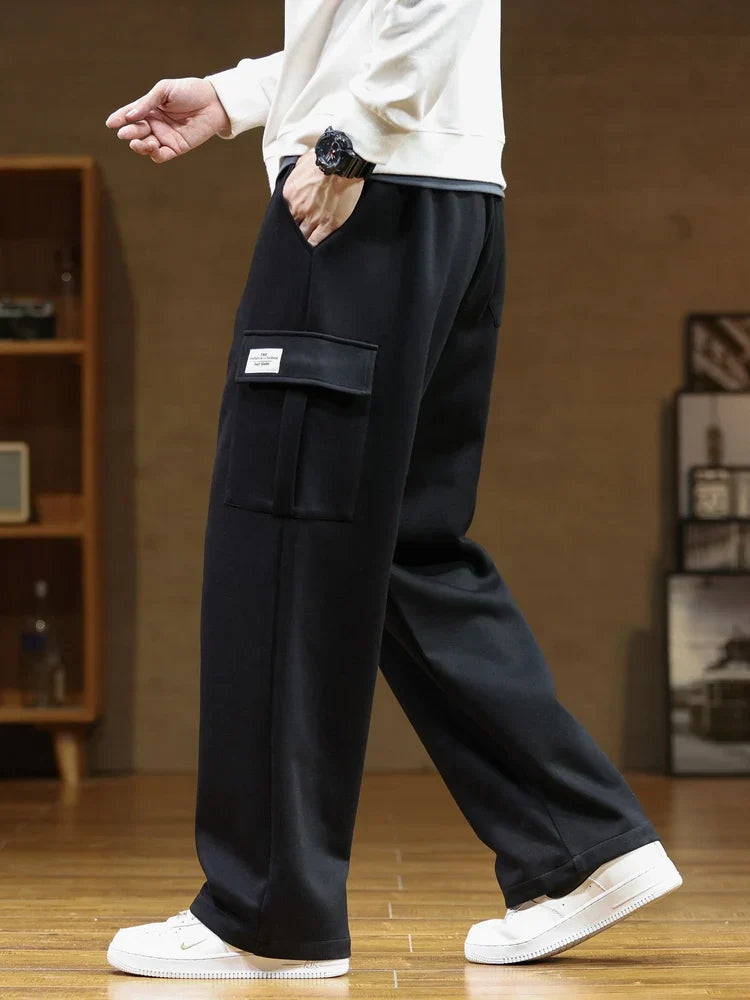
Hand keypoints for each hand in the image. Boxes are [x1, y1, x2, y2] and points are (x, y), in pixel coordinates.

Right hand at [105, 78, 230, 162]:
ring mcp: (165, 137)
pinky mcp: (177, 148)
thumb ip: (147, 103)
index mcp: (150, 108)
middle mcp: (155, 124)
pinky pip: (161, 155)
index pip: (130, 115)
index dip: (119, 119)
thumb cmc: (189, 91)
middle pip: (136, 132)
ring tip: (140, 142)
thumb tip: (129, 116)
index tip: (110, 123)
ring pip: (145, 146)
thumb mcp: (164, 91)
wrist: (214, 102)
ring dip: (139, 146)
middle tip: (124, 133)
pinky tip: (152, 147)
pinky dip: (154, 154)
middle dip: (128, 133)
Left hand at [282, 148, 364, 247]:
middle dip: (294, 232)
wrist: (341, 162)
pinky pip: (316, 241)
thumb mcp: (302, 162)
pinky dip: (314, 245)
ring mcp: (313, 218)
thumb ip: (297, 174)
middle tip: (296, 238)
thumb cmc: (325, 158)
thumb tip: (297, 175)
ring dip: (303, 241)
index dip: (290, 219)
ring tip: (305, 247)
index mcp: (289, 195)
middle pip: (292, 228)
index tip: (294, 221)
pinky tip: (314, 250)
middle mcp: (298, 209)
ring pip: (303, 236)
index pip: (285, 213)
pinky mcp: (328, 224)